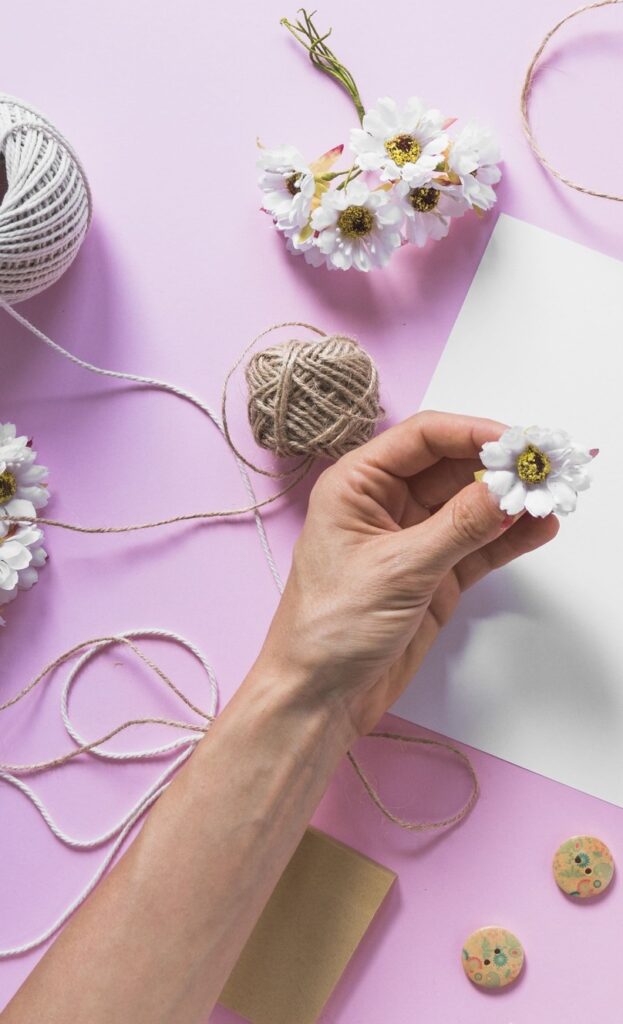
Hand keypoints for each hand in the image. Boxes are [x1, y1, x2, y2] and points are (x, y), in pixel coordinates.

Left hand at [260, 411, 558, 738]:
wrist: (320, 697)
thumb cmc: (329, 628)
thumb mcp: (398, 570)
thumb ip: (457, 528)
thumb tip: (503, 491)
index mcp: (356, 486)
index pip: (422, 438)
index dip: (472, 433)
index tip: (516, 442)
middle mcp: (384, 505)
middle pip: (452, 468)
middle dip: (498, 467)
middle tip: (543, 471)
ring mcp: (413, 540)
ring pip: (470, 506)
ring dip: (509, 502)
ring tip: (551, 497)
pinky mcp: (434, 575)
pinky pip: (478, 545)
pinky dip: (508, 537)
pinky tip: (539, 529)